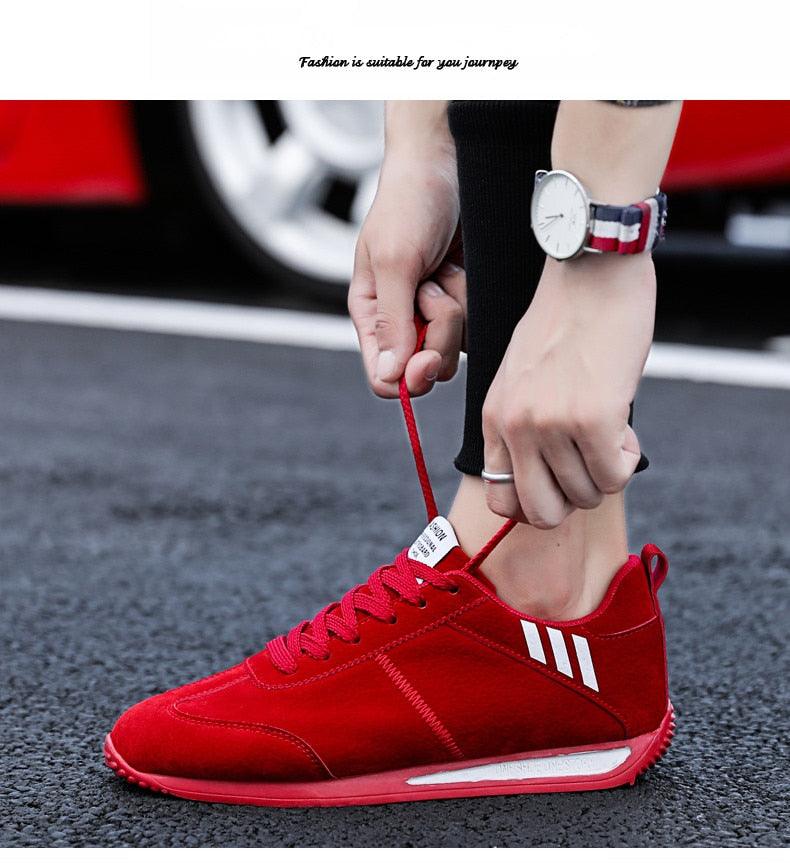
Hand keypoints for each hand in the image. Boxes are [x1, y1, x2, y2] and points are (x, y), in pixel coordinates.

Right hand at [348, 138, 465, 397]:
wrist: (447, 165)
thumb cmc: (409, 204)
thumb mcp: (394, 262)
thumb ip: (391, 323)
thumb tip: (389, 378)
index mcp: (372, 316)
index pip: (384, 377)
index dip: (407, 378)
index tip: (424, 358)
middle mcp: (402, 322)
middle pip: (426, 370)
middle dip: (438, 333)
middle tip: (434, 290)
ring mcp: (433, 314)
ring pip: (455, 349)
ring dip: (458, 310)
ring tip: (445, 271)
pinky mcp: (461, 303)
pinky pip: (475, 326)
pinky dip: (474, 300)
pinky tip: (462, 270)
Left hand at [482, 254, 655, 527]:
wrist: (591, 271)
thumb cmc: (564, 322)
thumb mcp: (521, 377)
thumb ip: (523, 426)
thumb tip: (549, 481)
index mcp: (493, 417)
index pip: (500, 501)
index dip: (537, 502)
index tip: (561, 479)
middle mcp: (515, 426)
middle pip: (542, 513)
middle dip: (574, 498)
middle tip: (589, 463)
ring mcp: (550, 424)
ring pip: (587, 494)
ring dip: (607, 469)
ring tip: (608, 426)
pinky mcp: (592, 418)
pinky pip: (615, 475)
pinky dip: (627, 458)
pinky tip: (623, 425)